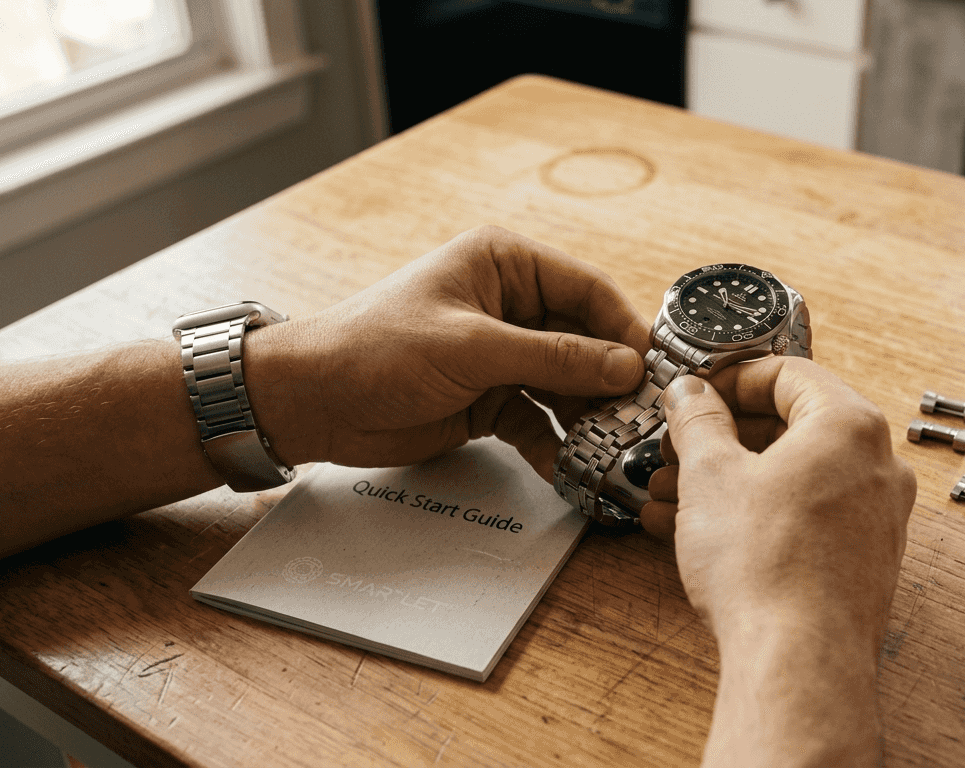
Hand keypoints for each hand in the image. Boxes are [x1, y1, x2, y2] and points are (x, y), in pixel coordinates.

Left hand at [246, 225, 649, 476]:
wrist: (310, 402)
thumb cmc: (376, 350)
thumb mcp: (472, 348)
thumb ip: (553, 358)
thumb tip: (626, 366)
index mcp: (505, 264)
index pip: (587, 289)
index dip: (624, 329)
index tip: (654, 368)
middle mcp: (510, 305)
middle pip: (584, 341)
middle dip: (611, 381)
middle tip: (642, 418)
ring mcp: (502, 354)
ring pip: (567, 384)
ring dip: (588, 416)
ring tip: (613, 448)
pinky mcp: (490, 398)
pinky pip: (539, 419)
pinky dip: (555, 442)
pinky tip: (572, 467)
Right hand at [639, 358, 914, 766]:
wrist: (797, 660)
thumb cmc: (765, 567)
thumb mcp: (710, 474)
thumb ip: (698, 420)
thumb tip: (691, 395)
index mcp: (849, 426)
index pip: (788, 373)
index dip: (730, 379)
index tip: (696, 394)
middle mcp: (877, 467)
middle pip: (792, 426)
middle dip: (724, 438)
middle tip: (679, 447)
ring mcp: (876, 518)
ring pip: (793, 478)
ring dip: (731, 480)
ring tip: (672, 496)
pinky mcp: (863, 561)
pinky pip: (805, 518)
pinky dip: (757, 514)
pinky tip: (703, 533)